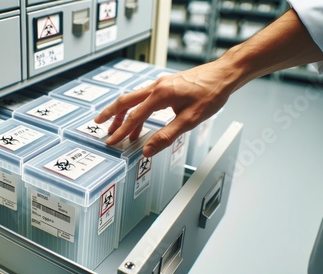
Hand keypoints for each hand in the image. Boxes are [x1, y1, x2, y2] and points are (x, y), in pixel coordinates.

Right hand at [94, 60, 236, 156]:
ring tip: (117, 127)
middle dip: (111, 114)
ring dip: (123, 112)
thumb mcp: (189, 120)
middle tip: (98, 124)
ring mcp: (160, 84)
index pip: (134, 117)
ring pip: (134, 98)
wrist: (224, 74)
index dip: (121, 132)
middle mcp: (156, 87)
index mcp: (160, 96)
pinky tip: (139, 119)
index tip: (111, 141)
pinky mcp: (166, 85)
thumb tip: (148, 150)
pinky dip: (137, 109)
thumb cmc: (211, 94)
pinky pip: (145, 97)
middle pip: (126, 101)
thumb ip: (166, 136)